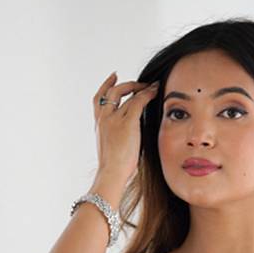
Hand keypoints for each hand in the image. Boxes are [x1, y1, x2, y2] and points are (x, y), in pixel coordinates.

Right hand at [92, 70, 159, 190]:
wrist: (111, 174)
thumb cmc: (113, 169)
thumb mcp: (111, 149)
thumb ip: (116, 138)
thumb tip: (128, 138)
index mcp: (98, 125)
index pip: (99, 99)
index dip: (106, 85)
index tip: (114, 78)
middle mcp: (104, 118)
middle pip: (111, 92)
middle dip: (124, 84)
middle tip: (138, 83)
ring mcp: (114, 119)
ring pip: (125, 94)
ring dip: (138, 87)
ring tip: (150, 85)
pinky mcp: (127, 123)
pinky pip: (137, 101)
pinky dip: (147, 94)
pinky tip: (155, 91)